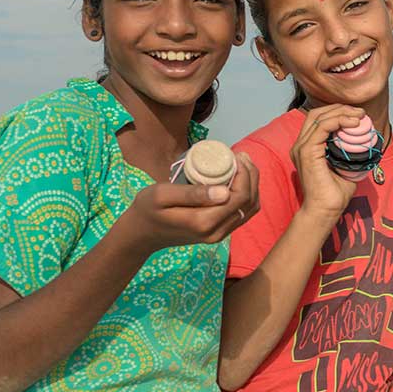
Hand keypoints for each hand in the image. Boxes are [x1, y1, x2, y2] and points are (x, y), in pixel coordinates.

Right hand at [119, 152, 260, 253]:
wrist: (141, 234)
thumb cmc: (147, 208)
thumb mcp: (162, 195)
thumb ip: (192, 194)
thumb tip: (225, 192)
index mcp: (204, 222)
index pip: (239, 197)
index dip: (245, 175)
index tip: (236, 155)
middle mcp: (217, 232)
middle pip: (248, 203)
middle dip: (250, 176)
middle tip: (241, 155)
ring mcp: (219, 235)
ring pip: (249, 209)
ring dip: (251, 185)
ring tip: (243, 164)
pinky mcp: (218, 233)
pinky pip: (242, 215)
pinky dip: (246, 196)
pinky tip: (239, 180)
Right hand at [292, 104, 364, 216]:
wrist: (326, 210)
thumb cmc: (335, 193)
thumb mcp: (346, 167)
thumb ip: (350, 154)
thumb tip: (366, 143)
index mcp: (307, 147)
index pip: (319, 119)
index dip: (338, 112)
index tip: (358, 115)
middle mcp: (301, 145)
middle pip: (317, 114)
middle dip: (340, 108)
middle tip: (360, 112)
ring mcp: (302, 148)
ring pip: (319, 118)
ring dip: (341, 113)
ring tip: (360, 116)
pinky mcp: (307, 153)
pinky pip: (321, 128)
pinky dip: (338, 121)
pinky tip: (353, 123)